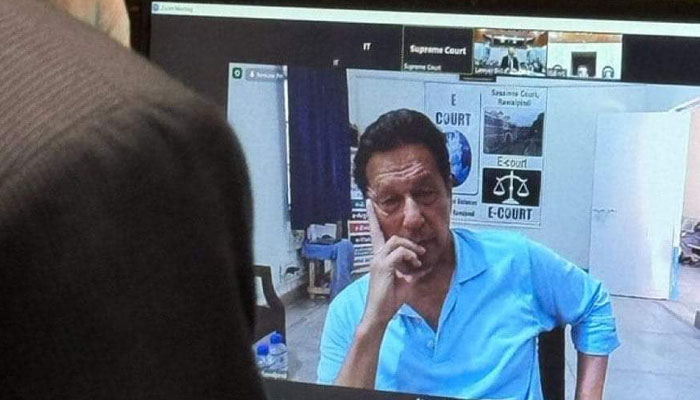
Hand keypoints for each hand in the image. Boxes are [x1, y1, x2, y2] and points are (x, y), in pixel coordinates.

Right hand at [361, 200, 426, 326]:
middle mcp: (375, 257)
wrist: (378, 314)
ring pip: (396, 242)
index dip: (371, 217)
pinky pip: (400, 252)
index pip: (375, 233)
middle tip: (420, 254)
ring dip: (411, 250)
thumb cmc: (389, 300)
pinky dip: (410, 257)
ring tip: (417, 262)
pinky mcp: (383, 267)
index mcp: (378, 258)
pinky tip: (414, 267)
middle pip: (393, 237)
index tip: (368, 203)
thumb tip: (417, 265)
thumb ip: (407, 270)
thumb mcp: (402, 281)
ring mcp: (377, 261)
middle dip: (410, 243)